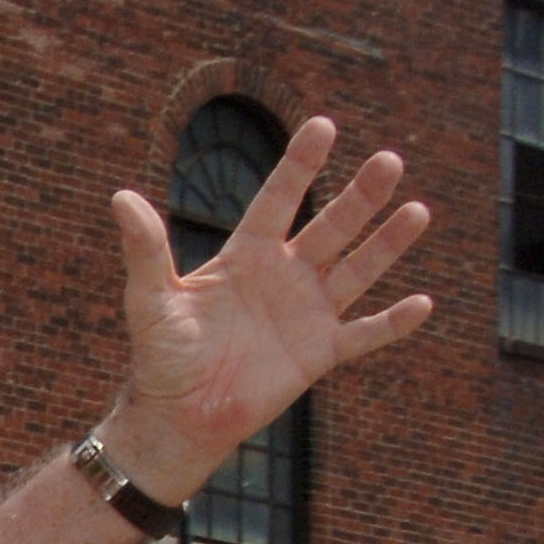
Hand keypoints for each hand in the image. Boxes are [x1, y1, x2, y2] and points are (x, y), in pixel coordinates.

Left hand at [102, 117, 431, 501]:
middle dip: (360, 197)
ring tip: (417, 210)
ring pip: (356, 270)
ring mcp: (306, 313)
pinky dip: (392, 324)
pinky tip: (423, 303)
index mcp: (245, 256)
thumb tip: (120, 197)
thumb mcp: (150, 300)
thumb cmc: (159, 358)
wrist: (176, 417)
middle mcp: (283, 276)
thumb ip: (145, 249)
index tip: (323, 126)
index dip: (299, 166)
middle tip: (390, 161)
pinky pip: (364, 335)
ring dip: (387, 244)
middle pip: (330, 227)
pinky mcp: (319, 353)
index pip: (278, 200)